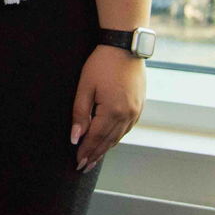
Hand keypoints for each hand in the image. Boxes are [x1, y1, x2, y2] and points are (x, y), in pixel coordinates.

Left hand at [70, 44, 145, 171]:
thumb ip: (80, 113)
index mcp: (113, 112)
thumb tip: (75, 137)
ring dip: (105, 148)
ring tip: (93, 158)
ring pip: (118, 137)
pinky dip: (115, 137)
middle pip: (108, 141)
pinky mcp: (139, 107)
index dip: (86, 151)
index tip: (77, 163)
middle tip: (83, 167)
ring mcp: (136, 112)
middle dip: (94, 154)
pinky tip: (108, 141)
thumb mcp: (85, 87)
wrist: (125, 48)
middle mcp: (127, 116)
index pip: (96, 138)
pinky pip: (126, 128)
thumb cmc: (101, 64)